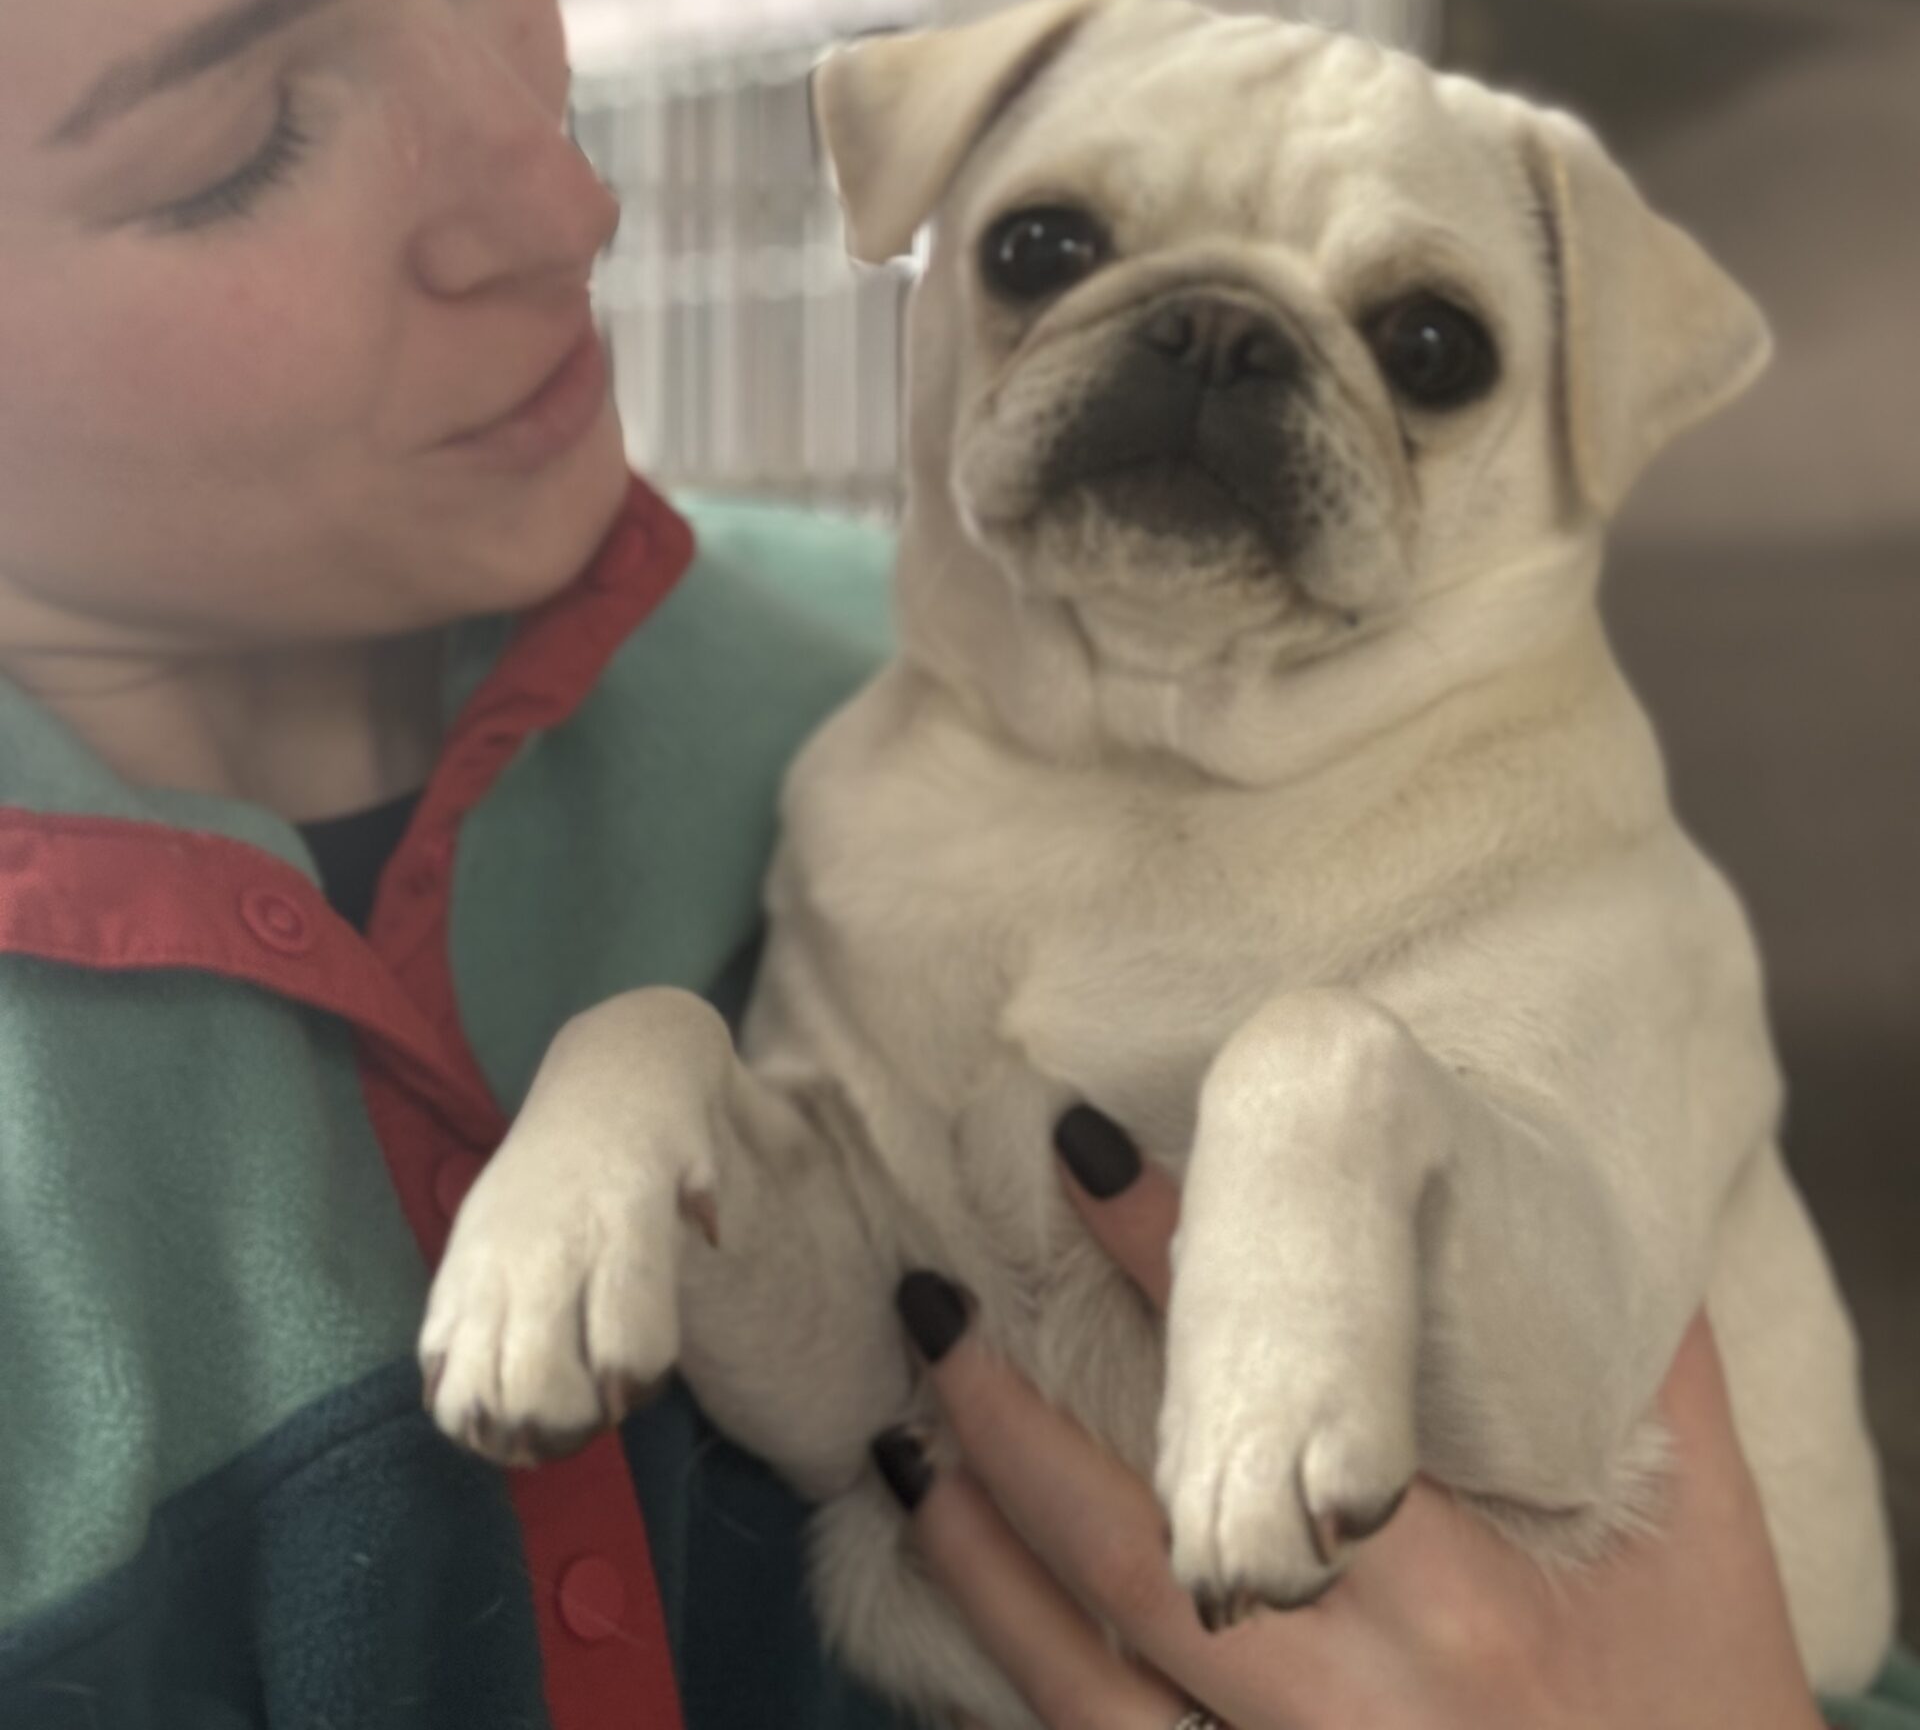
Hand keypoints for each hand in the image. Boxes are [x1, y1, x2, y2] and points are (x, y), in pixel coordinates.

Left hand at [873, 1111, 1824, 1729]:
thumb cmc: (1708, 1717)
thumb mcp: (1706, 1542)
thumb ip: (1647, 1370)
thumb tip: (1588, 1211)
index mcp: (1466, 1600)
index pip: (1282, 1398)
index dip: (1167, 1266)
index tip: (1082, 1154)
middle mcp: (1361, 1708)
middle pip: (1140, 1545)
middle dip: (1014, 1416)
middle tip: (933, 1298)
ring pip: (1082, 1675)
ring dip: (978, 1551)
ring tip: (904, 1440)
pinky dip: (1008, 1698)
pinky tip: (952, 1624)